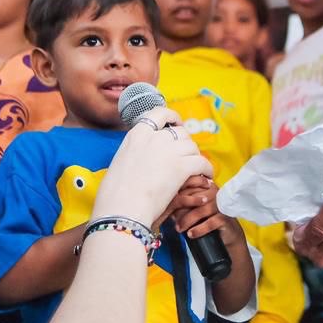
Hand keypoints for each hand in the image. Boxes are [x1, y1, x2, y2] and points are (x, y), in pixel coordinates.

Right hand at [93, 107, 211, 226]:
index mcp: (137, 134)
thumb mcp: (120, 161)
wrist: (123, 209)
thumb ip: (135, 151)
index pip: (160, 113)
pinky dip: (207, 169)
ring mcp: (169, 151)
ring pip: (192, 146)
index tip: (178, 123)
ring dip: (195, 157)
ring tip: (196, 169)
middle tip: (186, 156)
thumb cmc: (115, 193)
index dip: (173, 117)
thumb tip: (142, 155)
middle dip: (185, 143)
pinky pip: (202, 162)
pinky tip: (207, 177)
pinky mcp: (182, 167)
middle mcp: (155, 138)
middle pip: (180, 132)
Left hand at [171, 179, 245, 246]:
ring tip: (179, 229)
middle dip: (181, 210)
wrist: (228, 234)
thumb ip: (185, 204)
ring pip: (201, 210)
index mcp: (208, 187)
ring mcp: (221, 205)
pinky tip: (191, 234)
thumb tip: (167, 205)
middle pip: (194, 199)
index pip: (190, 188)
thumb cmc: (209, 219)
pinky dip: (199, 229)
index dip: (179, 199)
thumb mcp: (196, 210)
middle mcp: (216, 193)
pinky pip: (210, 222)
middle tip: (173, 221)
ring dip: (187, 220)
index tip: (170, 209)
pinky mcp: (225, 218)